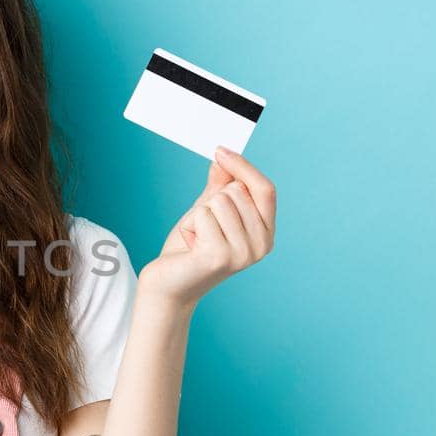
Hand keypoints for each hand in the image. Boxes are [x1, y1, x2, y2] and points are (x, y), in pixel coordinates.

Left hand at [139, 145, 276, 307]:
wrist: (169, 285)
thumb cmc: (189, 249)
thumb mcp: (207, 211)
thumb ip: (220, 186)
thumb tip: (223, 158)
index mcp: (266, 234)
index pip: (265, 190)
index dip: (244, 167)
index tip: (220, 151)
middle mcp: (261, 246)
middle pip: (238, 191)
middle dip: (211, 201)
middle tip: (202, 228)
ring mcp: (242, 254)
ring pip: (219, 201)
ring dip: (198, 215)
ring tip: (195, 238)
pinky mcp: (219, 257)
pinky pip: (203, 215)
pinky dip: (190, 225)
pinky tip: (189, 245)